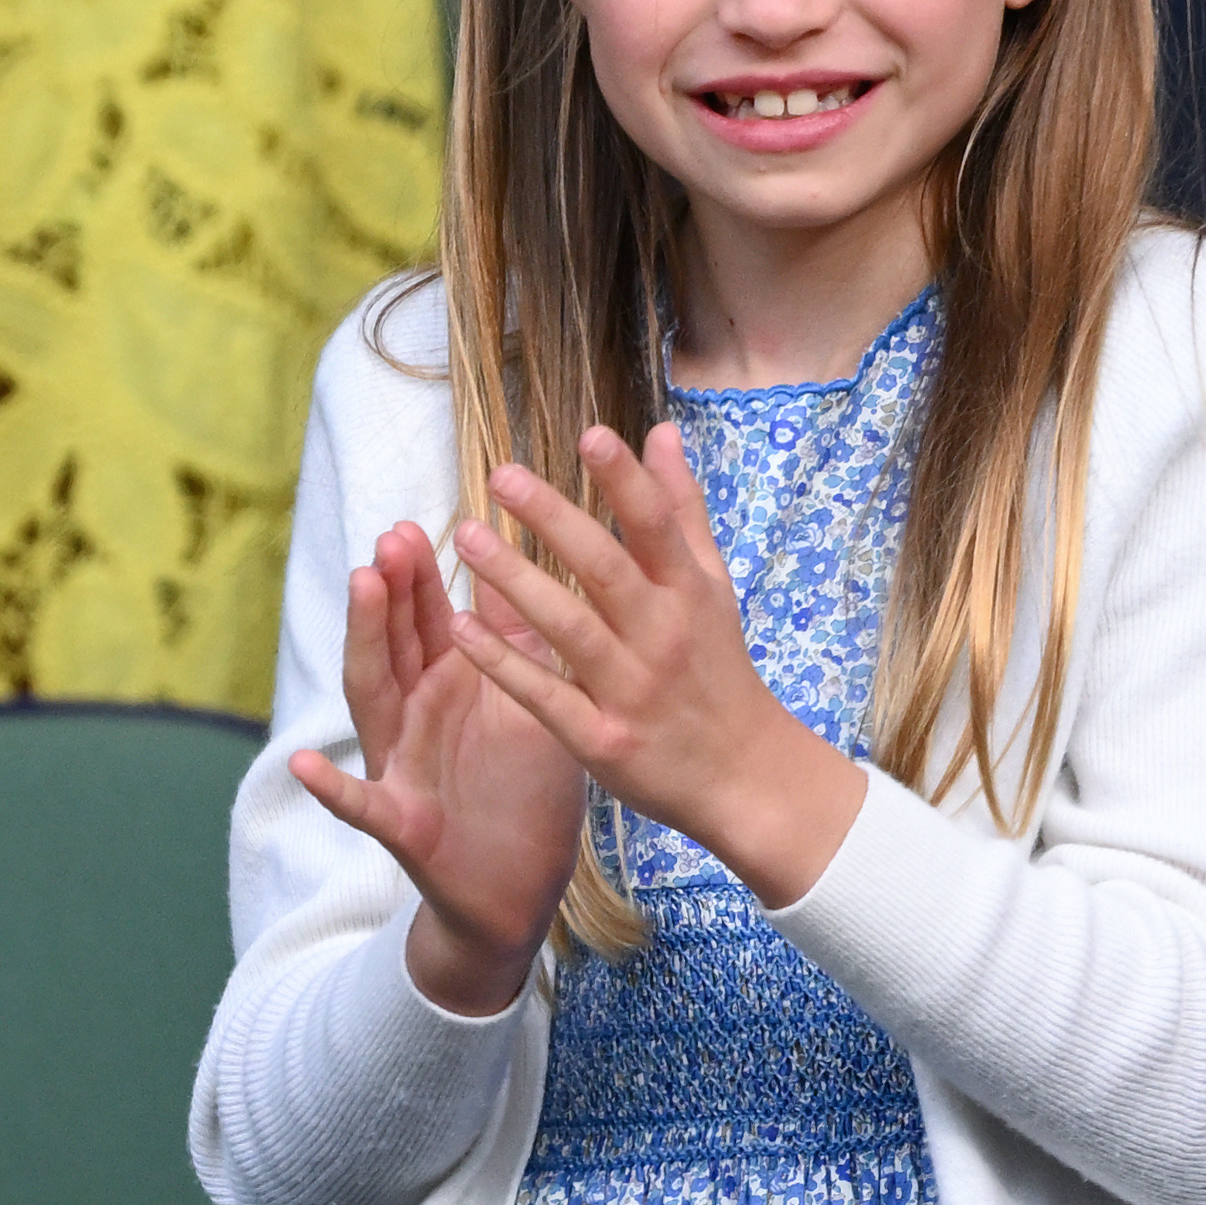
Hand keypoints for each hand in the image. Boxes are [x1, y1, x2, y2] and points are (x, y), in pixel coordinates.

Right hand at [284, 521, 589, 1018]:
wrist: (521, 889)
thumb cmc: (525, 789)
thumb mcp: (530, 703)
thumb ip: (517, 646)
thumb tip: (522, 574)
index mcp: (454, 689)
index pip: (430, 622)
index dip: (423, 577)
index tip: (423, 523)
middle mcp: (419, 720)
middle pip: (397, 646)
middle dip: (391, 593)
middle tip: (391, 539)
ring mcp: (403, 769)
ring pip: (373, 700)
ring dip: (365, 646)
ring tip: (359, 594)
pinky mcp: (403, 827)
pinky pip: (360, 807)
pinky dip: (331, 789)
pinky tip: (303, 767)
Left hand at [446, 424, 869, 909]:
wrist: (743, 772)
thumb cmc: (718, 668)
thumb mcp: (714, 584)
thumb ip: (682, 509)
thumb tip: (660, 432)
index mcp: (691, 593)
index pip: (657, 527)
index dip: (626, 481)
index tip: (590, 436)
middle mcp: (664, 635)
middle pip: (607, 570)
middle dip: (556, 520)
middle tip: (502, 477)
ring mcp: (632, 688)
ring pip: (570, 628)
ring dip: (517, 581)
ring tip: (467, 537)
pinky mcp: (602, 737)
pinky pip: (546, 695)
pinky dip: (504, 662)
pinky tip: (462, 628)